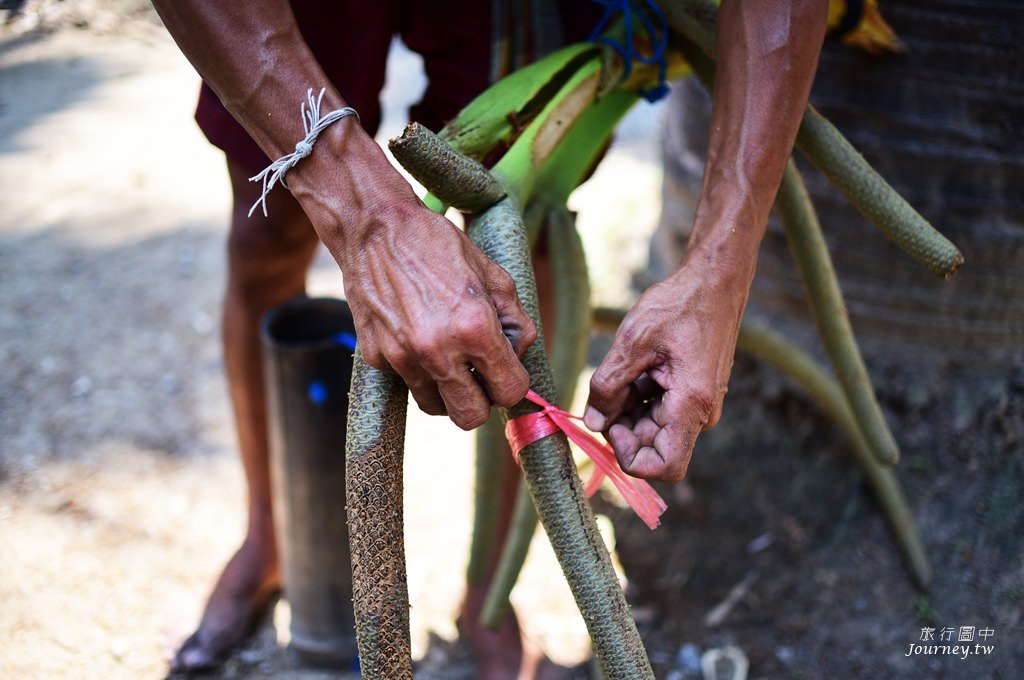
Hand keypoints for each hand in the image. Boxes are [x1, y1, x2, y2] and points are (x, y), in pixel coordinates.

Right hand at [340, 200, 536, 429]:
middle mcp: (438, 350)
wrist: (376, 228)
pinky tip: (418, 338)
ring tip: (449, 358)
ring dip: (448, 391)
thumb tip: (518, 355)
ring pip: (435, 407)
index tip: (506, 371)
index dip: (512, 384)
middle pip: (470, 417)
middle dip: (482, 400)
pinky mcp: (376, 357)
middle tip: (480, 375)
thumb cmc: (439, 245)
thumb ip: (516, 321)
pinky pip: (406, 383)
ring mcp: (402, 357)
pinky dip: (417, 370)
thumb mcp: (493, 275)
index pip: (508, 391)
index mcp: (474, 328)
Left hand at [583, 260, 747, 481]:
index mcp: (691, 404)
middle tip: (607, 388)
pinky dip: (639, 395)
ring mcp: (697, 404)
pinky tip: (635, 365)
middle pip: (652, 446)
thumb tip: (592, 423)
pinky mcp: (692, 394)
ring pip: (652, 428)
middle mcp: (700, 412)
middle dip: (622, 425)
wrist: (715, 280)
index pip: (664, 466)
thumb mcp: (632, 341)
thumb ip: (608, 386)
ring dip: (628, 408)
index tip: (612, 424)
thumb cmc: (680, 304)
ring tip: (624, 367)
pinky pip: (659, 410)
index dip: (630, 456)